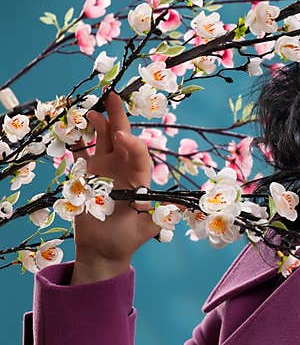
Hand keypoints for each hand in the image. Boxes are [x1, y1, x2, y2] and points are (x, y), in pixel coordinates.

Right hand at [69, 91, 169, 269]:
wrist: (104, 248)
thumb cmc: (128, 238)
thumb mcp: (148, 227)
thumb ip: (162, 215)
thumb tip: (181, 207)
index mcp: (141, 178)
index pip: (139, 155)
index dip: (132, 144)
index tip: (123, 137)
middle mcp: (124, 168)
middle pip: (122, 138)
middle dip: (118, 117)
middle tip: (113, 95)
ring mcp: (105, 168)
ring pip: (102, 139)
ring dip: (97, 123)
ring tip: (89, 108)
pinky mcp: (87, 173)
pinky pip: (83, 151)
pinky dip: (78, 137)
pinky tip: (72, 124)